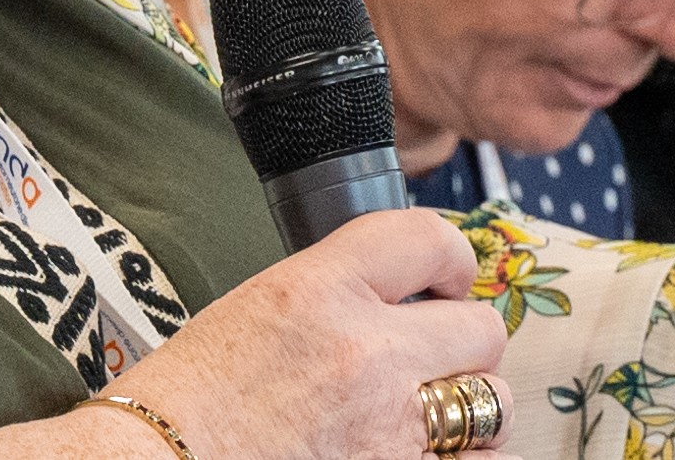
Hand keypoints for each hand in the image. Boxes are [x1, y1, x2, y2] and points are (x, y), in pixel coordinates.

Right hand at [63, 208, 498, 459]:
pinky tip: (431, 459)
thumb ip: (331, 299)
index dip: (450, 259)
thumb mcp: (253, 312)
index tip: (445, 280)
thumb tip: (393, 302)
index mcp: (319, 289)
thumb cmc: (184, 405)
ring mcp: (389, 426)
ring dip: (468, 413)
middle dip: (462, 345)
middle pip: (480, 328)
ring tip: (431, 424)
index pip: (428, 237)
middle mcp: (366, 352)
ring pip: (490, 404)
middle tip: (434, 362)